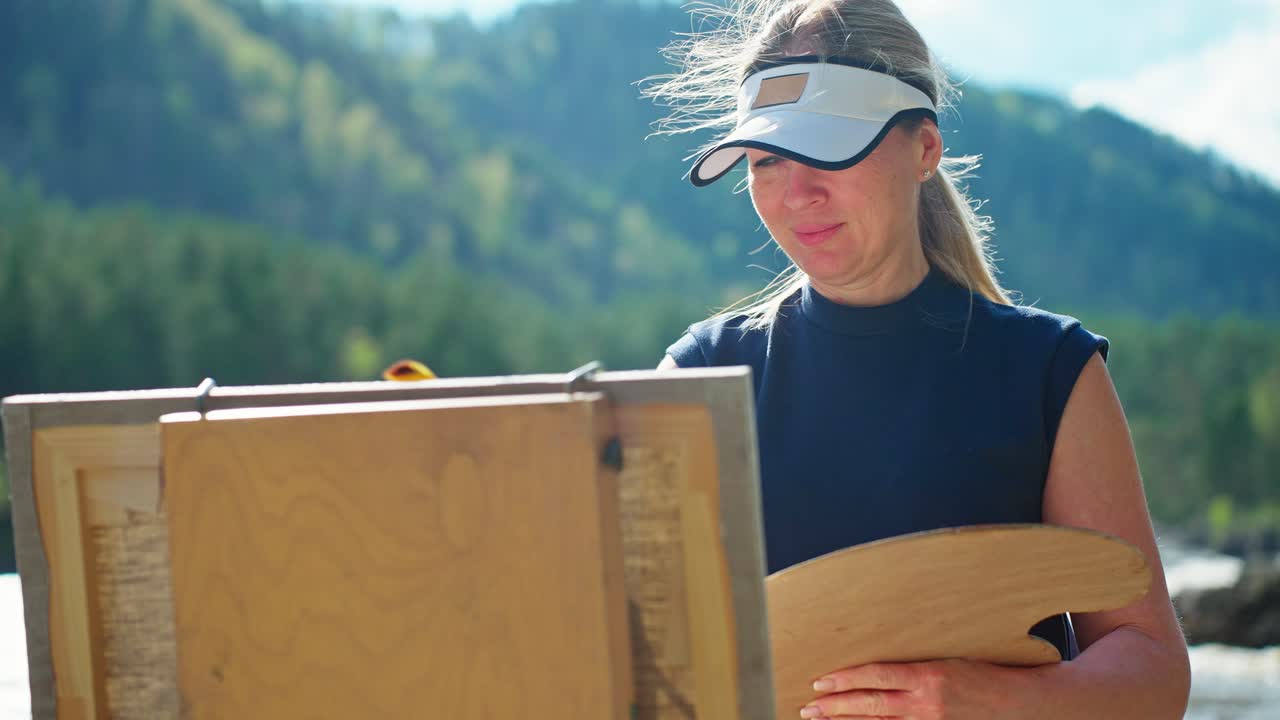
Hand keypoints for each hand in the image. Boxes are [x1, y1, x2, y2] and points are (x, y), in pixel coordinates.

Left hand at [797, 659, 1031, 719]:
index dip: (845, 679)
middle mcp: (927, 703)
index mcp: (928, 676)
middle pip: (871, 704)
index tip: (820, 682)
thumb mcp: (948, 659)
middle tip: (808, 707)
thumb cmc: (986, 675)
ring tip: (820, 719)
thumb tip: (878, 664)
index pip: (875, 676)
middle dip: (835, 706)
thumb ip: (914, 665)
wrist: (1021, 704)